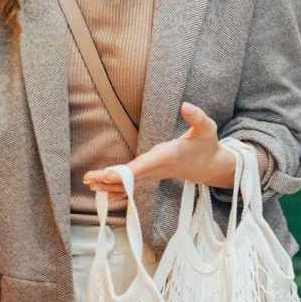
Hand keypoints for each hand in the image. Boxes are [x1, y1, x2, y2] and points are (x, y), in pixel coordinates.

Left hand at [83, 102, 236, 197]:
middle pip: (131, 178)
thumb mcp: (207, 128)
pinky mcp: (153, 176)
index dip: (125, 172)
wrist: (211, 166)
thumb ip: (197, 117)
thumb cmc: (206, 145)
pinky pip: (134, 186)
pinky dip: (119, 191)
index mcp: (167, 157)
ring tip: (89, 184)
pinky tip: (104, 195)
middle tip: (89, 180)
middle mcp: (158, 169)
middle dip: (110, 180)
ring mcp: (155, 174)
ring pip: (130, 184)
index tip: (108, 175)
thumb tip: (186, 106)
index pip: (143, 166)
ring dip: (110, 186)